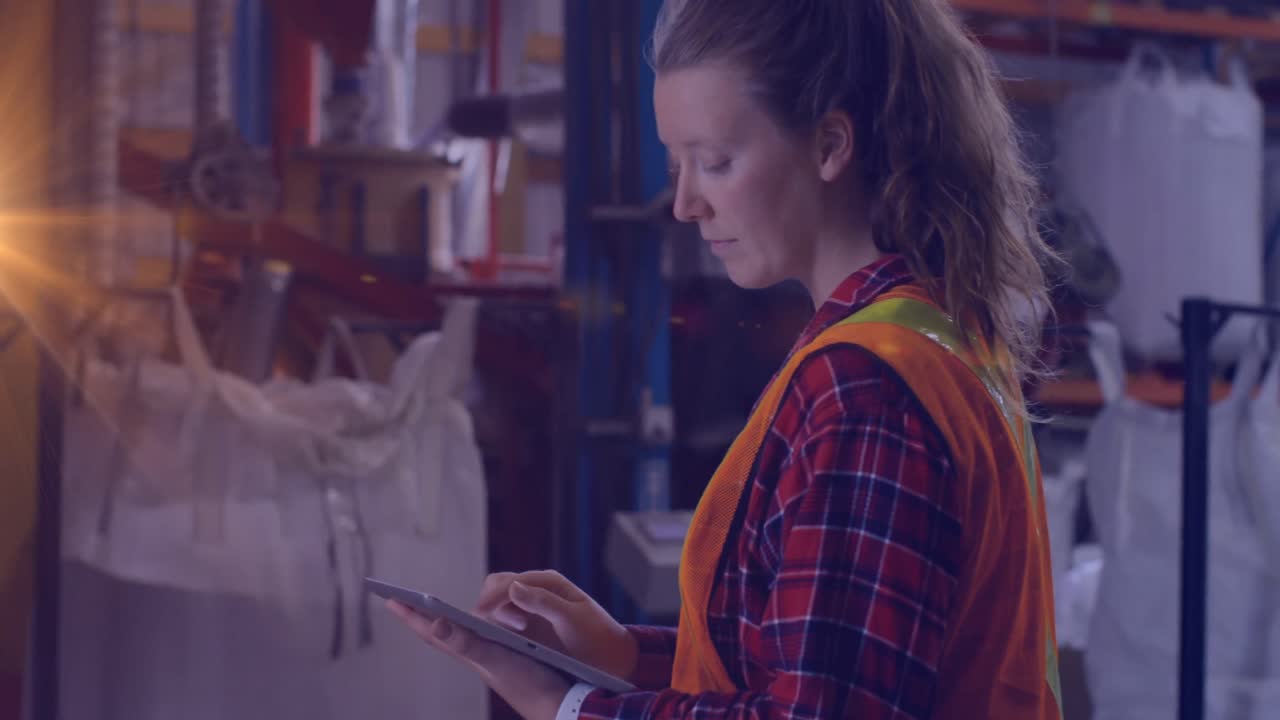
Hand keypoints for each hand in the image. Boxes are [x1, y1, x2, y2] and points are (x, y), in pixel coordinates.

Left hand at [386, 600, 569, 719]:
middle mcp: (479, 655)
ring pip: (465, 634)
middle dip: (424, 615)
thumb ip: (467, 642)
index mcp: (470, 653)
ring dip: (449, 619)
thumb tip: (435, 624)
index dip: (412, 616)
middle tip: (405, 600)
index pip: (433, 632)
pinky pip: (488, 635)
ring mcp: (496, 657)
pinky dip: (480, 624)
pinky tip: (485, 623)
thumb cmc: (531, 684)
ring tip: (434, 609)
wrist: (563, 704)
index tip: (390, 599)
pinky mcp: (514, 657)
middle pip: (444, 632)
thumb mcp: (497, 660)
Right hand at [475, 570, 637, 680]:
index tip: (481, 612)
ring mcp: (532, 608)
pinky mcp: (530, 626)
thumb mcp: (571, 619)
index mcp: (549, 583)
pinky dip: (499, 627)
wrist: (612, 659)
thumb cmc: (596, 637)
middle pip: (500, 587)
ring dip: (495, 616)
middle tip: (497, 627)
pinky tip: (508, 641)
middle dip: (490, 602)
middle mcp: (537, 591)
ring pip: (500, 604)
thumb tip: (513, 587)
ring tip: (513, 634)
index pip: (512, 581)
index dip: (494, 595)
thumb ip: (543, 602)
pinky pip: (506, 621)